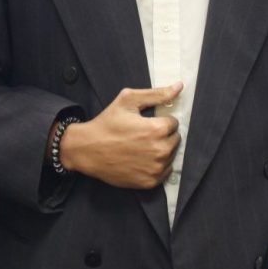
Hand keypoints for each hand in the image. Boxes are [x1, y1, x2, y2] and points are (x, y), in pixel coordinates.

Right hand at [56, 82, 182, 188]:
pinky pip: (165, 171)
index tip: (146, 123)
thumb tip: (179, 86)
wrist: (88, 149)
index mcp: (157, 129)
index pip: (174, 123)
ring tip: (142, 146)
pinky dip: (157, 165)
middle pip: (175, 139)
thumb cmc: (107, 123)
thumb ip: (157, 94)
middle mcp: (160, 151)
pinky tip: (142, 159)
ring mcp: (155, 168)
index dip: (160, 120)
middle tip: (143, 134)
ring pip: (171, 155)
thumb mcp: (128, 100)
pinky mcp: (150, 182)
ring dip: (161, 150)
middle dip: (163, 135)